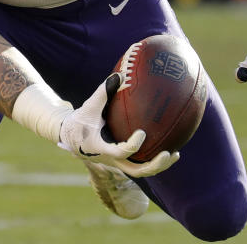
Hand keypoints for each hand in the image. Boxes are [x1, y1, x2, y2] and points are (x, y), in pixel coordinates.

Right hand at [59, 73, 178, 176]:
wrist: (70, 137)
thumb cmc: (80, 120)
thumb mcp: (88, 106)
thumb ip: (103, 91)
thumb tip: (120, 74)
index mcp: (101, 149)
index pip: (119, 153)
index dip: (132, 145)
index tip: (142, 133)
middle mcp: (111, 161)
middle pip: (136, 171)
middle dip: (154, 165)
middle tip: (168, 153)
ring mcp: (117, 164)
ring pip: (140, 172)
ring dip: (158, 166)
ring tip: (175, 155)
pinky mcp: (122, 162)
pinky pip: (140, 164)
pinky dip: (153, 159)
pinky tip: (168, 147)